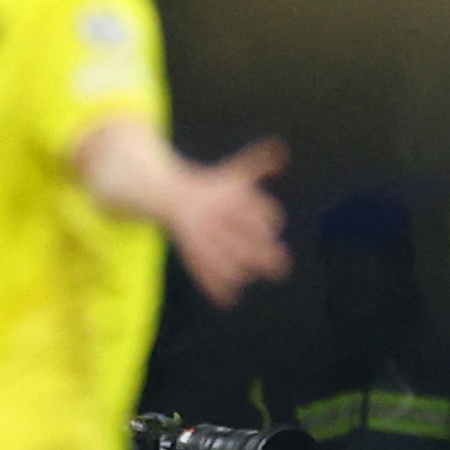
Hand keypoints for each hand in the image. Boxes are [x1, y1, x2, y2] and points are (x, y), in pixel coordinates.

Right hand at [162, 141, 290, 306]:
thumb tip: (282, 150)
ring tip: (249, 276)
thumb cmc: (211, 187)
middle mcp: (214, 215)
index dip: (266, 219)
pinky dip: (214, 287)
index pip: (253, 209)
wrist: (168, 195)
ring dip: (237, 270)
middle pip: (240, 235)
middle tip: (281, 264)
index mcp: (228, 196)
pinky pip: (200, 269)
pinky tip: (229, 299)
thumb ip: (259, 162)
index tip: (272, 228)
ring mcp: (200, 233)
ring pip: (220, 256)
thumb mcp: (235, 171)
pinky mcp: (188, 249)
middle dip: (262, 251)